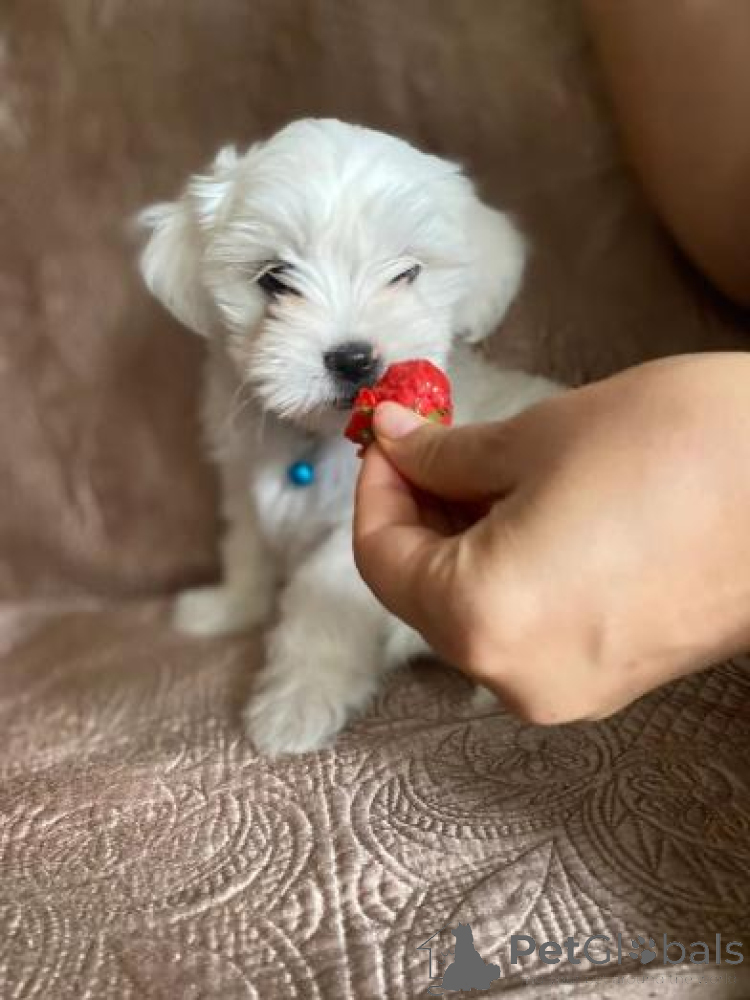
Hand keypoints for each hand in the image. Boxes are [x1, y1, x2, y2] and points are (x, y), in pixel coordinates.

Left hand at [353, 353, 749, 722]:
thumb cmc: (682, 447)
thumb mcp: (540, 436)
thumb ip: (445, 452)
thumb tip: (393, 440)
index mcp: (485, 619)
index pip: (383, 558)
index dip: (376, 488)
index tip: (389, 436)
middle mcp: (516, 677)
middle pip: (425, 592)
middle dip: (420, 512)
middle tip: (432, 439)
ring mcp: (568, 688)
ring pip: (475, 610)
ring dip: (463, 540)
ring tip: (486, 467)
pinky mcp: (611, 680)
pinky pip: (525, 626)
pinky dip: (506, 571)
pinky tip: (529, 511)